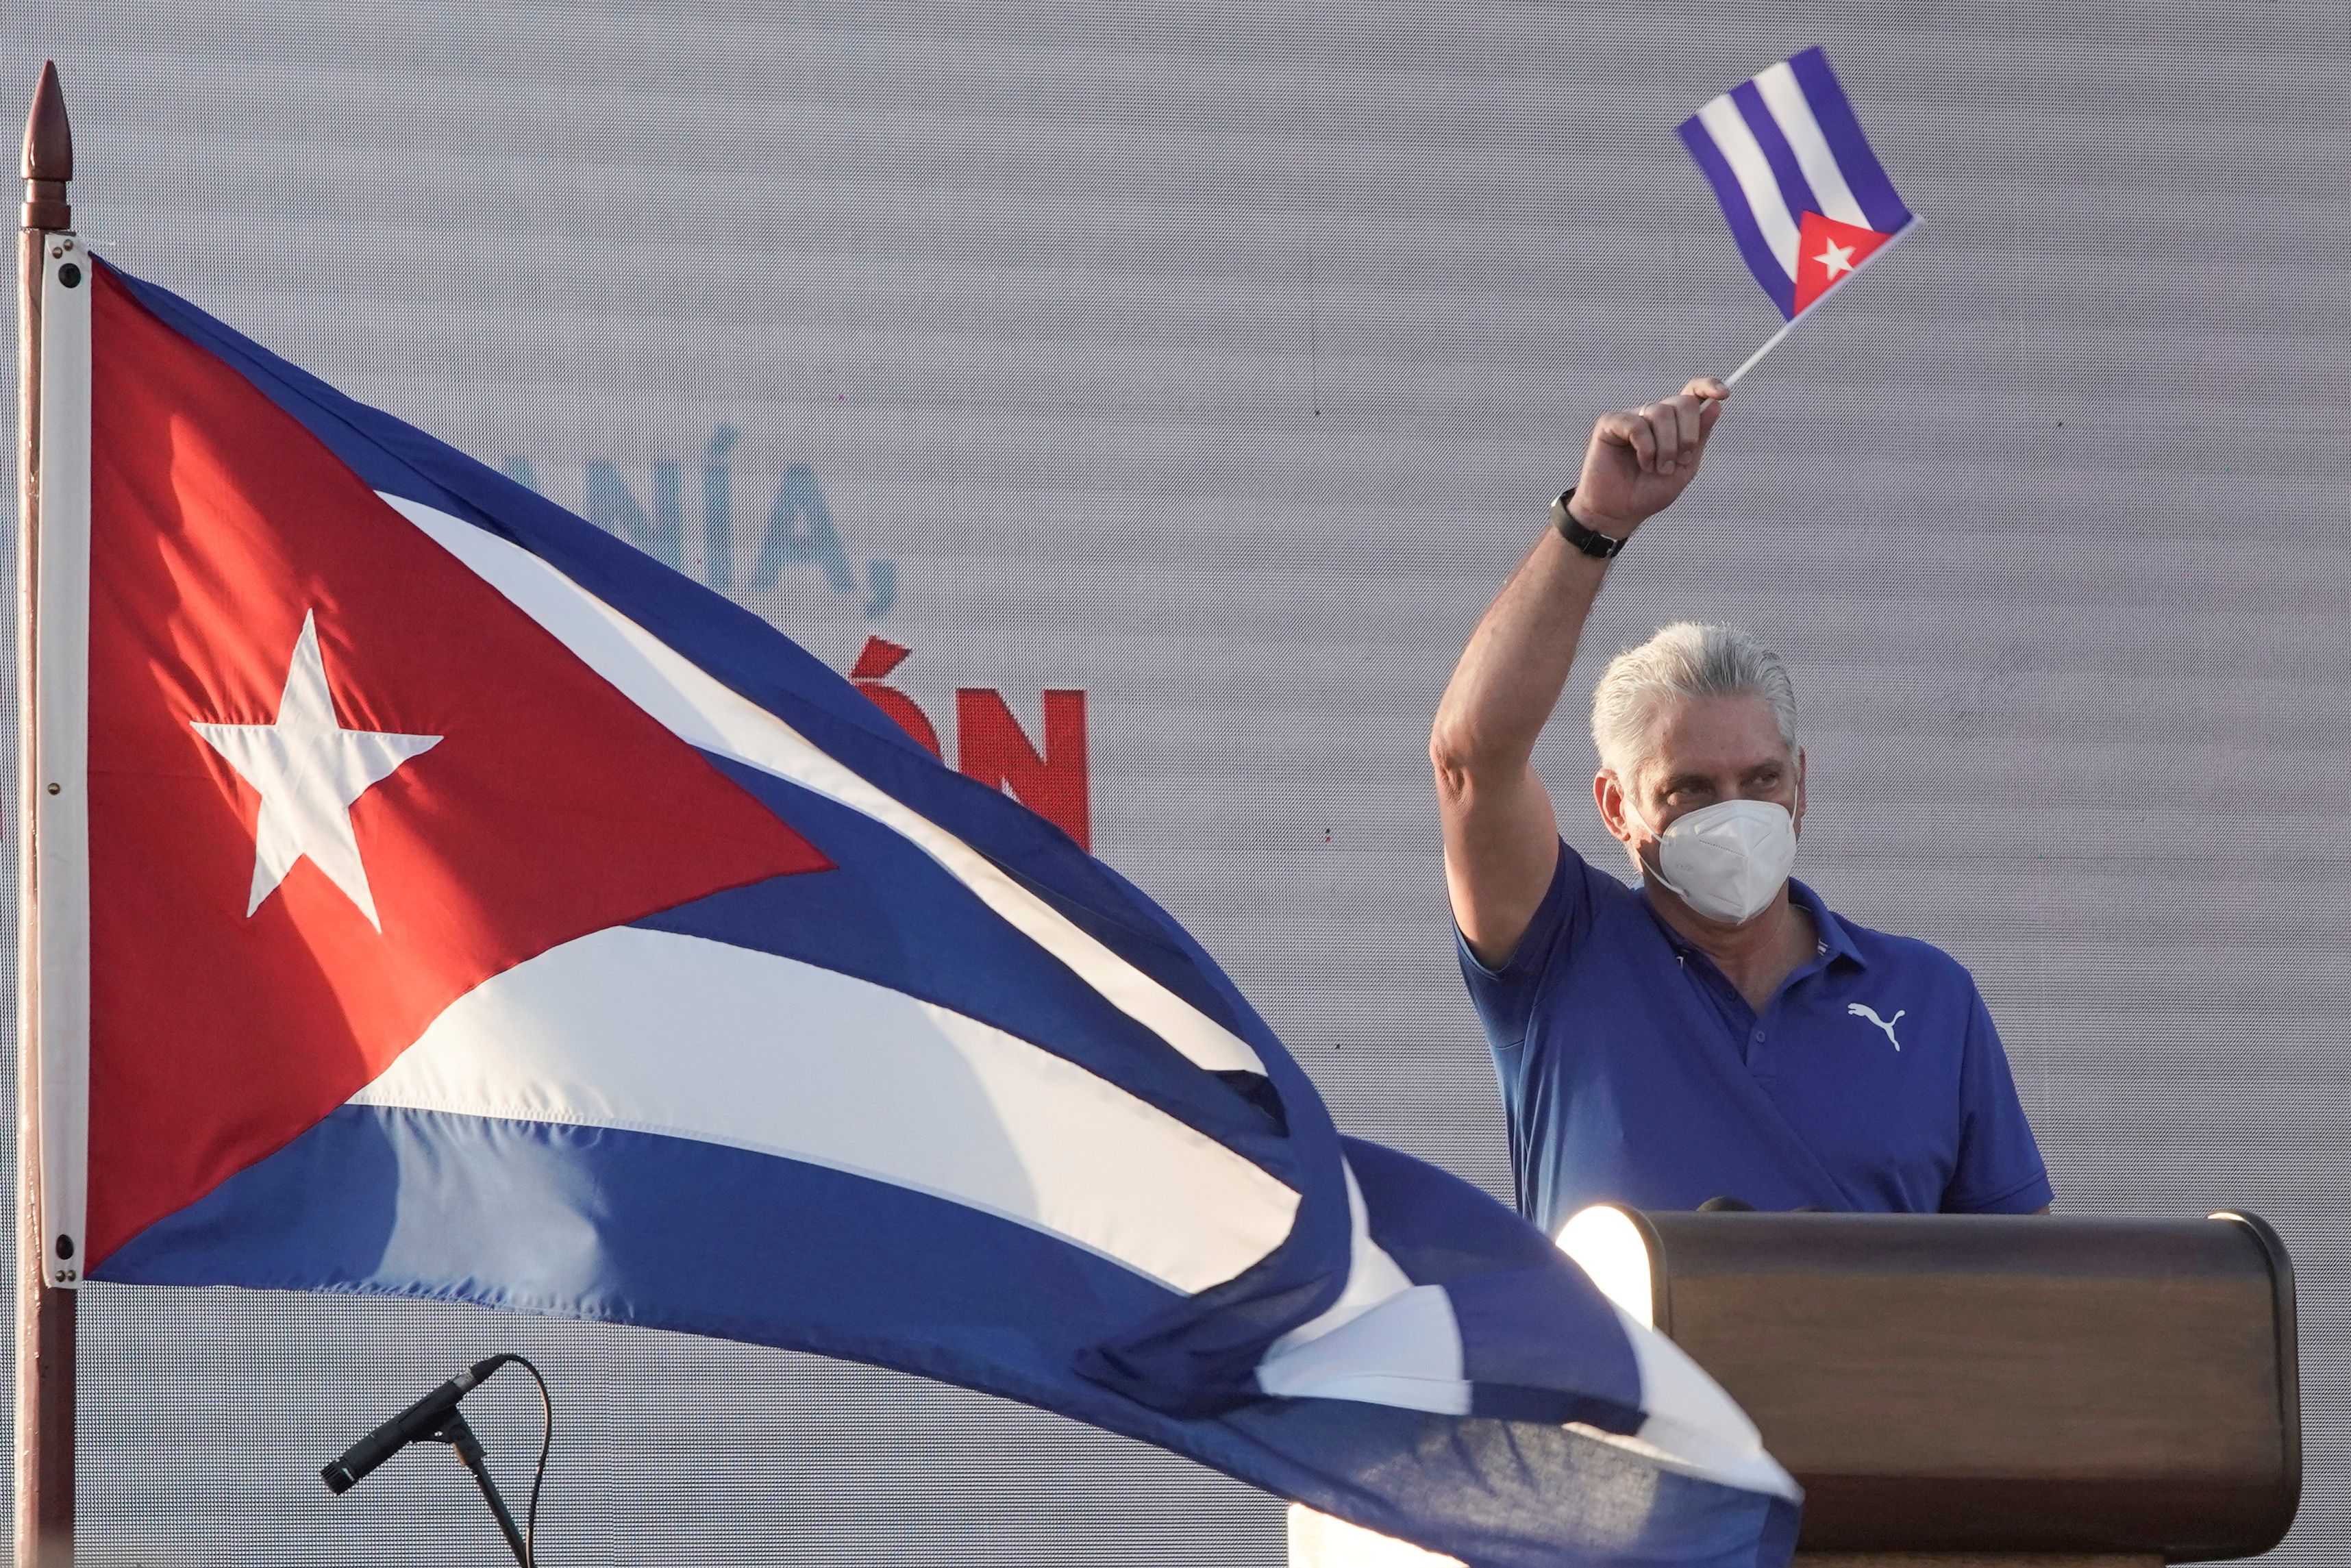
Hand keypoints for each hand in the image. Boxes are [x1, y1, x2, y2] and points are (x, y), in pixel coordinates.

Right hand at [1569, 377, 1728, 536]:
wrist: (1619, 512)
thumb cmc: (1649, 492)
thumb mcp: (1685, 468)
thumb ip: (1700, 437)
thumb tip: (1716, 405)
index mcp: (1673, 424)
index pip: (1692, 392)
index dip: (1708, 386)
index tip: (1724, 394)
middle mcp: (1652, 415)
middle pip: (1682, 402)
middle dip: (1688, 435)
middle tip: (1679, 461)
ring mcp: (1631, 417)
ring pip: (1661, 412)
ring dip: (1666, 447)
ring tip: (1659, 469)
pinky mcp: (1610, 424)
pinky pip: (1637, 425)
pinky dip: (1646, 449)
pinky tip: (1642, 463)